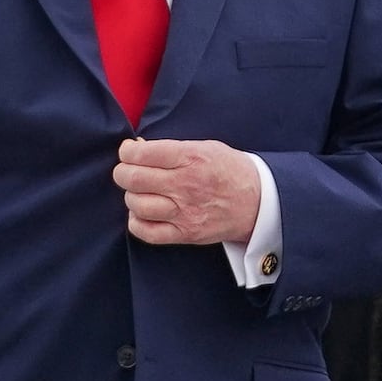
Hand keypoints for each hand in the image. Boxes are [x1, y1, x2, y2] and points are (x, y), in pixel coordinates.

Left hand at [113, 138, 260, 244]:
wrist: (259, 202)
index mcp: (190, 158)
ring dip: (131, 196)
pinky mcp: (185, 233)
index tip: (128, 152)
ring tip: (139, 192)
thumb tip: (139, 149)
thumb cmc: (230, 170)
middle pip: (133, 179)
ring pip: (136, 204)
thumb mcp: (205, 147)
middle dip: (122, 172)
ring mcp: (185, 212)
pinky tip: (142, 213)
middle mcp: (185, 185)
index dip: (127, 152)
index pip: (143, 154)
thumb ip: (171, 148)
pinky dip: (137, 222)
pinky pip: (147, 232)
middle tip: (126, 171)